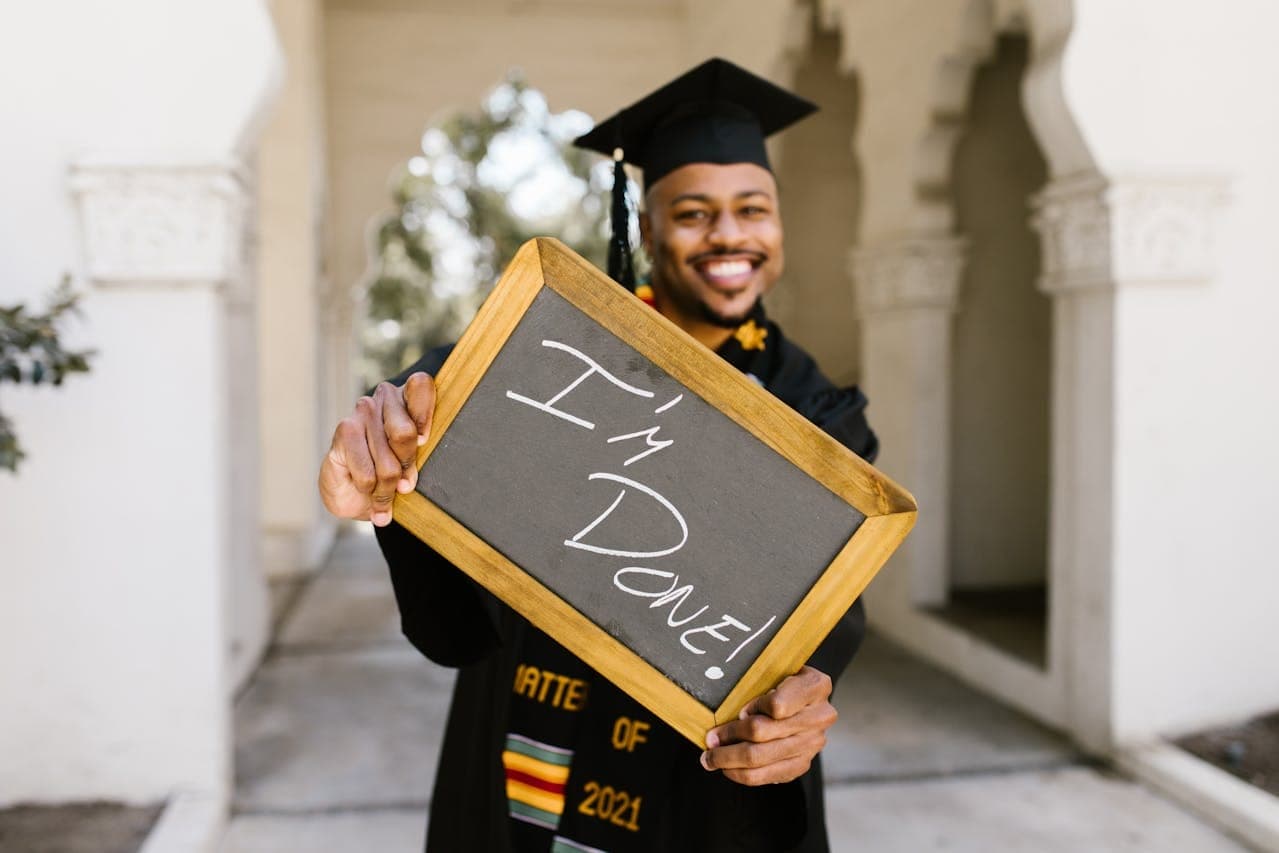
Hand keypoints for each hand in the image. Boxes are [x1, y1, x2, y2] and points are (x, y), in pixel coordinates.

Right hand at [319, 372, 434, 526]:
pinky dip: (370, 488)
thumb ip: (418, 458)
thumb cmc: (393, 475)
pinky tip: (365, 486)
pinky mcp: (344, 430)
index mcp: (410, 398)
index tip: (422, 442)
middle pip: (405, 432)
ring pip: (387, 461)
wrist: (356, 497)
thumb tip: (409, 472)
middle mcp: (385, 397)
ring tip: (384, 489)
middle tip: (402, 479)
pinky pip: (367, 473)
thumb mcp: (414, 464)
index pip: (420, 384)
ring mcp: (363, 411)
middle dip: (405, 464)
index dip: (424, 417)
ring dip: (388, 486)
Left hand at [699, 666, 835, 785]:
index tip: (739, 711)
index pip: (778, 705)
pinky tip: (728, 768)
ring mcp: (813, 743)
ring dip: (729, 758)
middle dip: (729, 736)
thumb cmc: (782, 680)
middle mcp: (820, 716)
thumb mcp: (775, 668)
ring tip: (711, 757)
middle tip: (710, 738)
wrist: (805, 699)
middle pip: (763, 733)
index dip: (754, 709)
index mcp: (815, 685)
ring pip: (761, 757)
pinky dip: (742, 774)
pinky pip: (767, 776)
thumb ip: (758, 681)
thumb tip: (726, 707)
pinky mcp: (803, 763)